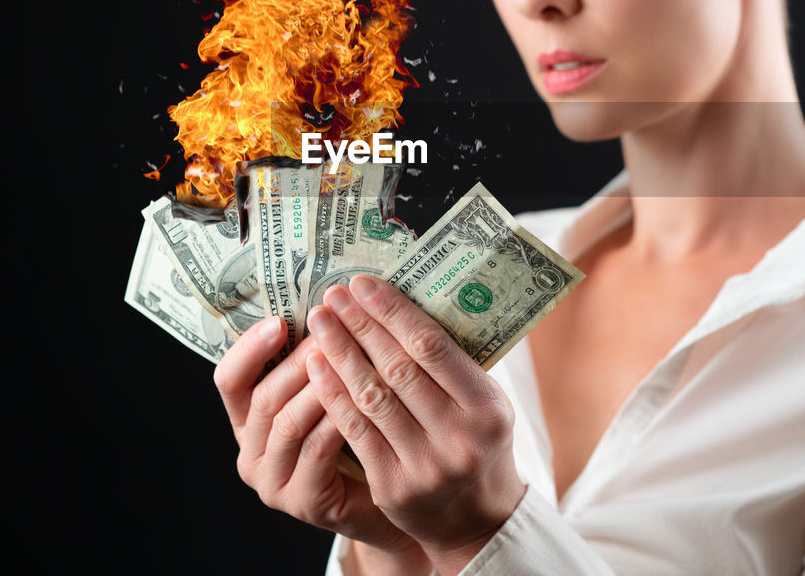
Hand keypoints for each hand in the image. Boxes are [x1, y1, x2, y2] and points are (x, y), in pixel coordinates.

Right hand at [212, 316, 427, 565]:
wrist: (389, 497)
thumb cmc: (360, 434)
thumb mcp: (328, 392)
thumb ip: (315, 360)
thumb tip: (327, 302)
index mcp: (248, 422)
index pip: (229, 381)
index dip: (249, 349)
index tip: (279, 320)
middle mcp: (251, 453)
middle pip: (262, 398)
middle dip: (296, 360)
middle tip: (328, 330)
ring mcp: (273, 483)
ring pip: (288, 423)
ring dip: (318, 386)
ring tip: (343, 355)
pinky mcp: (303, 502)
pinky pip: (317, 450)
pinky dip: (337, 418)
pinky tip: (360, 396)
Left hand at [305, 275, 527, 574]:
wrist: (475, 520)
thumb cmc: (478, 443)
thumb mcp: (486, 402)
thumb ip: (453, 365)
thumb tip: (402, 304)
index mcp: (488, 407)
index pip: (432, 347)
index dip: (393, 312)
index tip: (363, 284)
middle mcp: (460, 437)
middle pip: (399, 368)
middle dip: (361, 326)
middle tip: (333, 295)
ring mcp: (425, 465)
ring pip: (372, 396)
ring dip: (340, 353)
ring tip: (320, 322)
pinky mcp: (394, 486)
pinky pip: (356, 430)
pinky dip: (334, 394)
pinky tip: (317, 367)